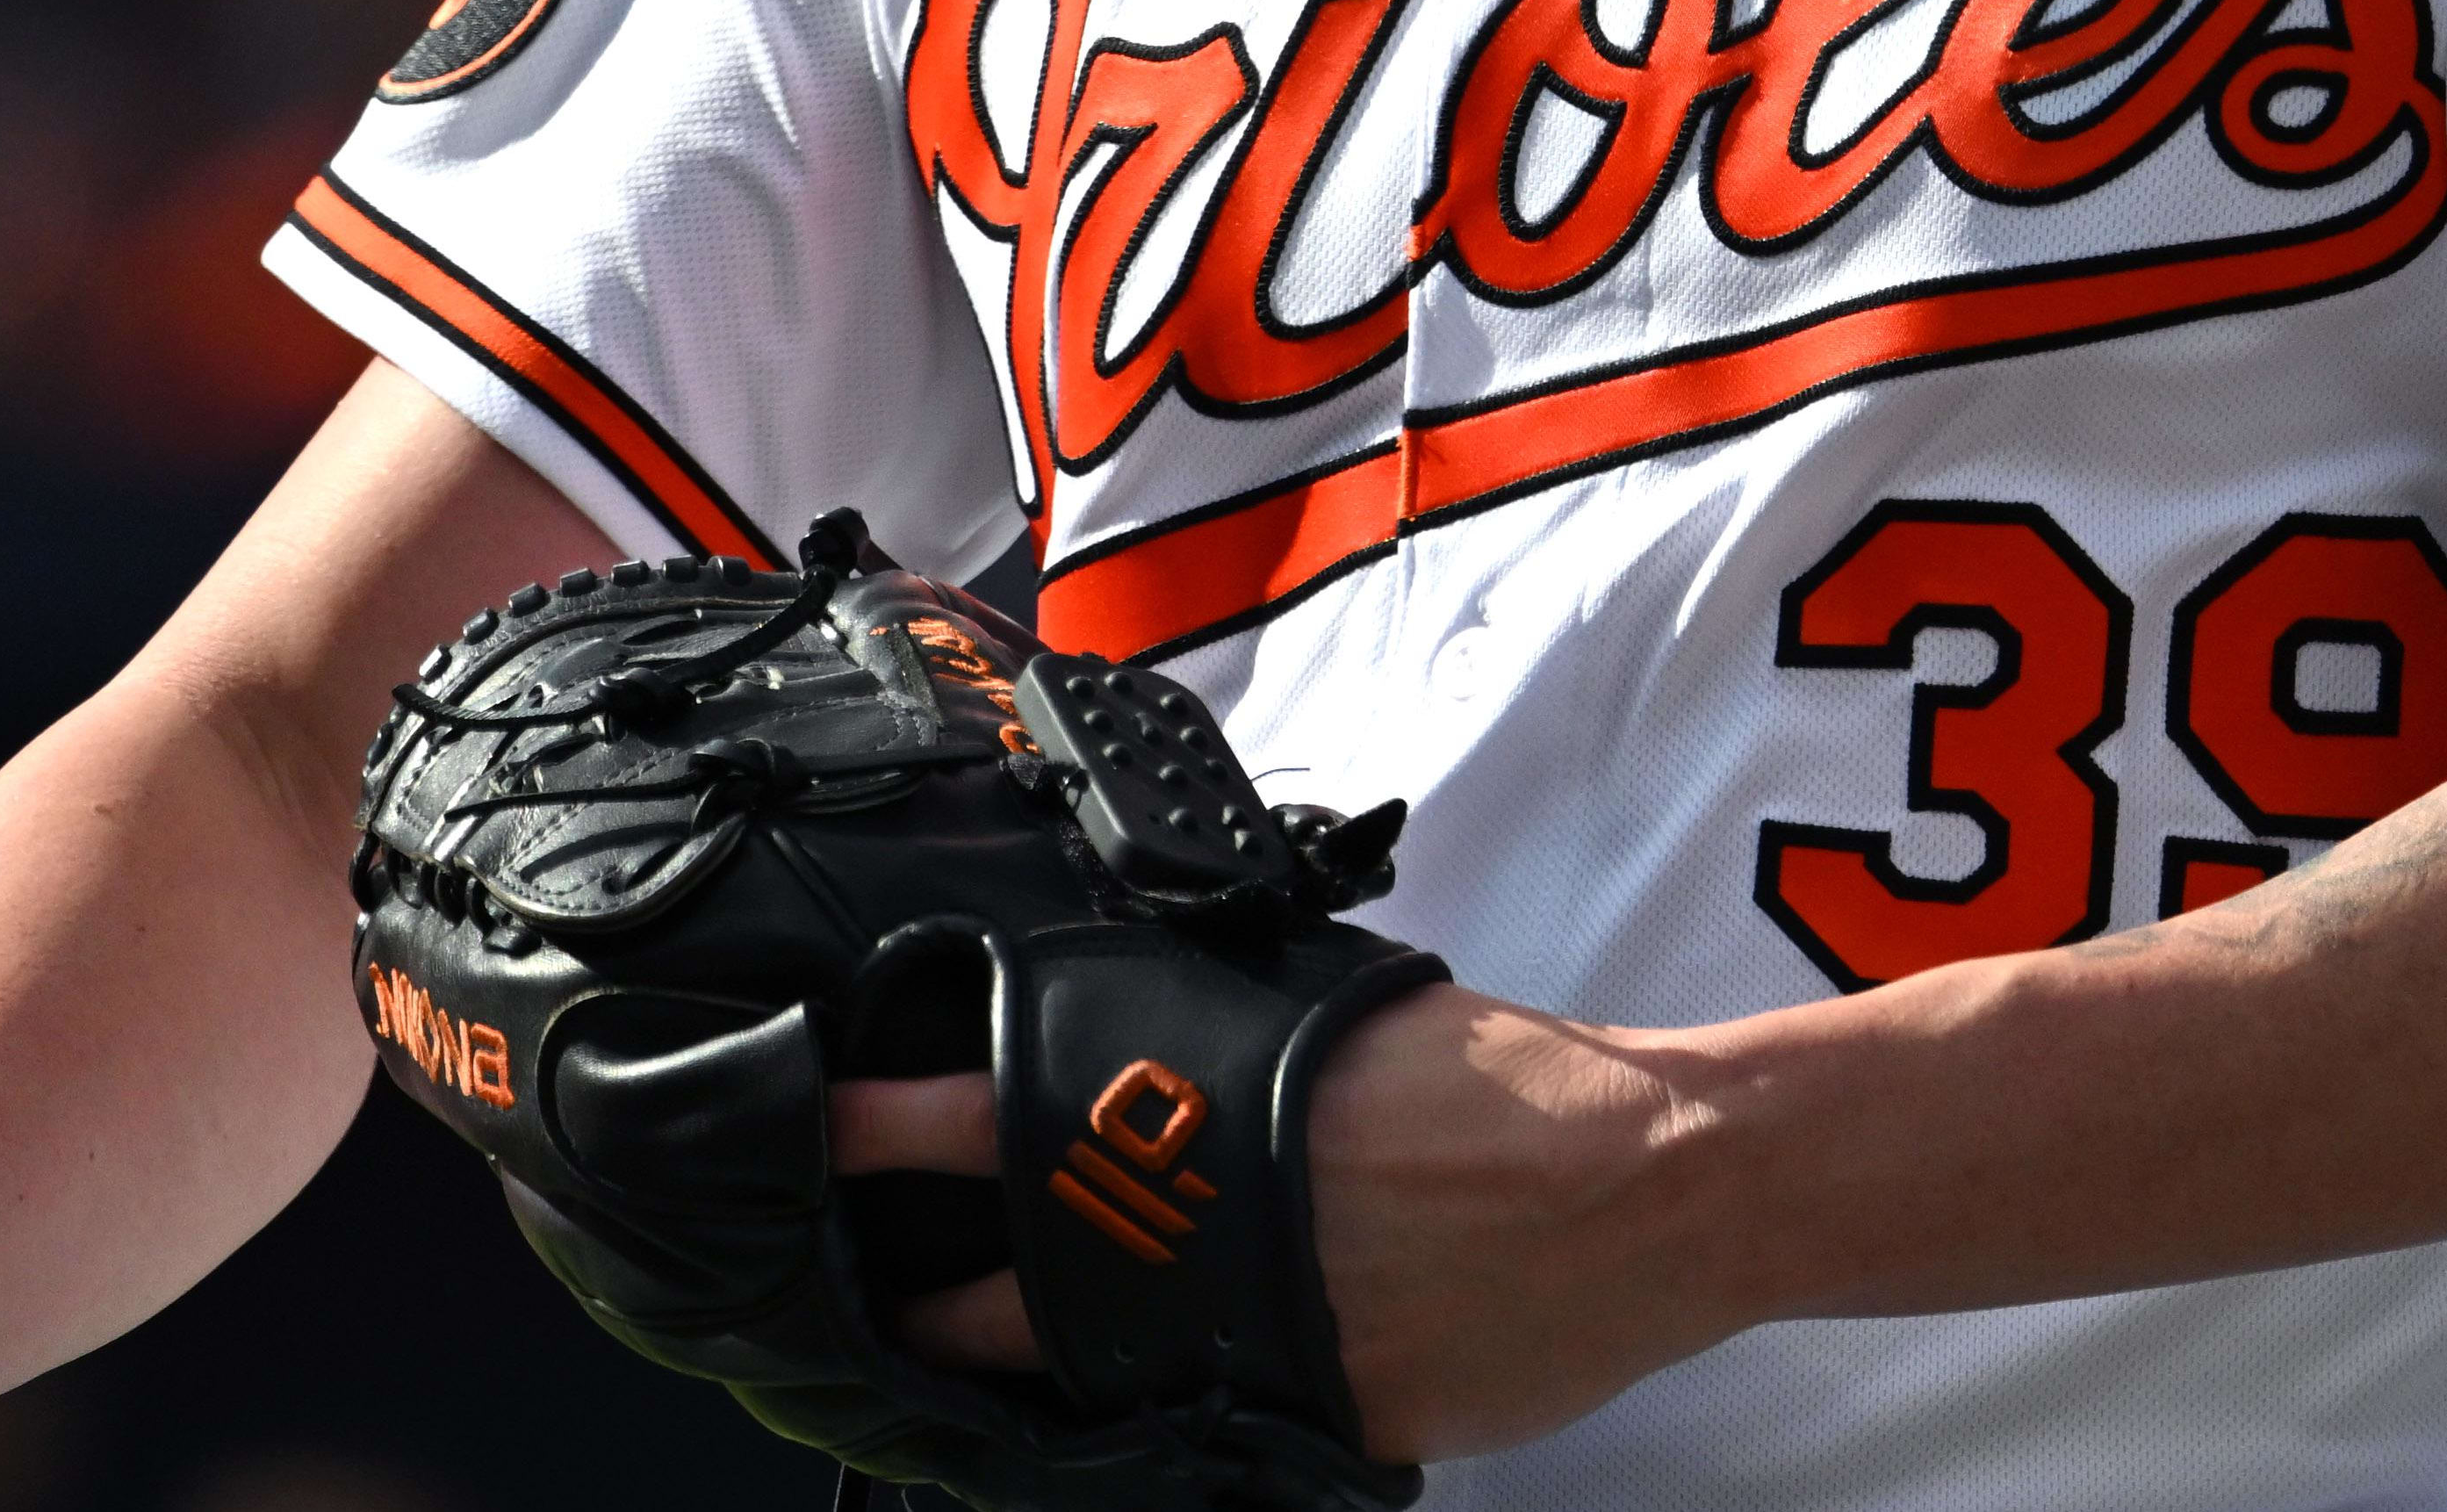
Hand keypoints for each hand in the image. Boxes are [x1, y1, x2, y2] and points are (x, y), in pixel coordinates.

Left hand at [823, 984, 1728, 1459]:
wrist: (1643, 1185)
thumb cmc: (1506, 1080)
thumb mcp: (1328, 1013)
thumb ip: (1209, 1037)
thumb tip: (1133, 1057)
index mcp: (1171, 1110)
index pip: (947, 1121)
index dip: (856, 1132)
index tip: (803, 1133)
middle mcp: (1173, 1240)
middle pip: (971, 1302)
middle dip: (907, 1302)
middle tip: (871, 1290)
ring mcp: (1227, 1353)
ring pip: (1063, 1391)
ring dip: (1018, 1373)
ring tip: (986, 1356)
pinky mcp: (1302, 1428)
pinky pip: (1194, 1433)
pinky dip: (1169, 1410)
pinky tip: (1167, 1389)